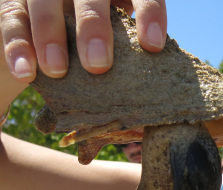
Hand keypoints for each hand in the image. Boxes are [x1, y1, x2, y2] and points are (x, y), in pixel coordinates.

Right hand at [0, 0, 166, 82]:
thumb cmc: (100, 42)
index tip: (154, 46)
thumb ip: (131, 51)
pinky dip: (18, 46)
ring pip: (45, 3)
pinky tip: (27, 73)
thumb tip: (153, 92)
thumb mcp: (118, 40)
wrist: (56, 33)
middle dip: (94, 25)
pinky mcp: (13, 2)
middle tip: (98, 65)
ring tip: (58, 71)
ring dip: (50, 35)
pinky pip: (12, 19)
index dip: (149, 14)